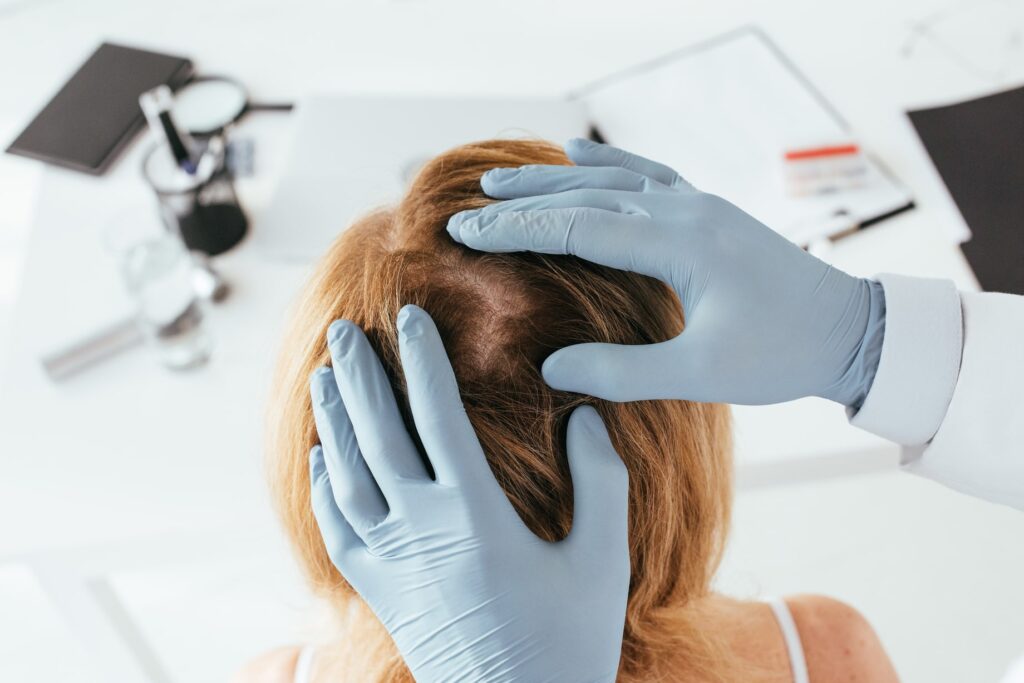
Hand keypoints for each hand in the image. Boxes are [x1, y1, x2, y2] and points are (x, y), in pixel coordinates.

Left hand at [308, 304, 629, 682]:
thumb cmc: (567, 643)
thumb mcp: (601, 561)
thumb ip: (601, 483)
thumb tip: (587, 417)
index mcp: (476, 515)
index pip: (438, 415)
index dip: (423, 360)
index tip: (409, 317)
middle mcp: (422, 531)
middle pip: (378, 435)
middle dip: (359, 376)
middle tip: (342, 329)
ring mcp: (393, 564)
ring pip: (347, 477)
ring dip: (333, 422)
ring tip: (323, 377)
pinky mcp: (381, 594)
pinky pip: (337, 530)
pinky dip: (323, 488)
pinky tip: (321, 459)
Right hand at [446, 138, 885, 406]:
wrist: (852, 329)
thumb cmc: (782, 355)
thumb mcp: (702, 374)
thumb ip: (624, 372)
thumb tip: (551, 369)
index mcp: (679, 243)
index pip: (577, 227)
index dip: (516, 230)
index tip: (465, 231)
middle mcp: (685, 211)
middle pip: (586, 194)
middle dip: (522, 201)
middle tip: (467, 206)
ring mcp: (699, 205)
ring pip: (612, 178)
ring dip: (554, 178)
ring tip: (502, 179)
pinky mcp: (709, 211)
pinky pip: (647, 174)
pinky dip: (606, 163)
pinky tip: (578, 152)